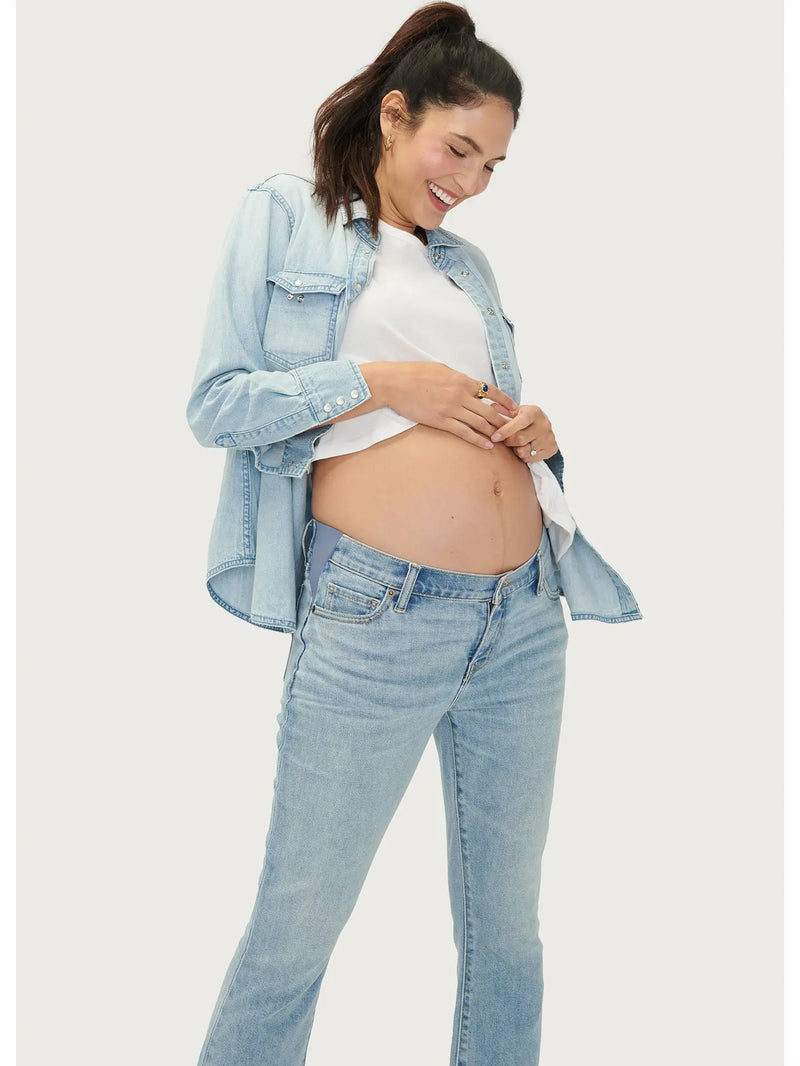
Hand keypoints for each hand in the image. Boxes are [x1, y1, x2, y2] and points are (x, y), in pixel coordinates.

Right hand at [386, 362, 521, 449]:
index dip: (505, 400)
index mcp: (461, 380)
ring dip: (494, 431)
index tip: (514, 408)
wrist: (395, 383)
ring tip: (504, 438)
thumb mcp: (441, 369)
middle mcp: (460, 395)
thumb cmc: (415, 373)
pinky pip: (464, 432)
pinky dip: (478, 440)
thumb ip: (458, 378)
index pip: (490, 391)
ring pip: (480, 423)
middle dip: (503, 420)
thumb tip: (469, 385)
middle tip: (514, 427)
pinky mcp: (441, 421)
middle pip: (489, 410)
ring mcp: (451, 409)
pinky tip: (487, 445)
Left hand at [485, 403, 558, 463]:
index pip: (519, 422)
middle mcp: (544, 424)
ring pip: (525, 451)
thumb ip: (503, 411)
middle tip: (506, 440)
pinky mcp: (551, 448)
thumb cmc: (525, 418)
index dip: (505, 431)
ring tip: (516, 444)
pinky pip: (531, 458)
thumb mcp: (516, 411)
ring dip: (516, 450)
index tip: (494, 437)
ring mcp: (549, 437)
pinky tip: (525, 448)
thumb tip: (491, 408)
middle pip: (520, 439)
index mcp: (534, 412)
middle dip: (508, 442)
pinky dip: (524, 456)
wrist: (543, 425)